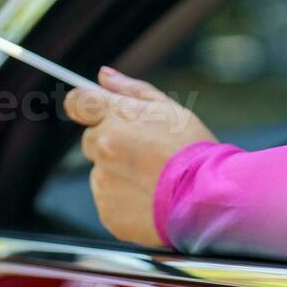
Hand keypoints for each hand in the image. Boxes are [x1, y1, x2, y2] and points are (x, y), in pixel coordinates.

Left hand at [64, 67, 215, 246]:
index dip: (84, 106)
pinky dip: (124, 200)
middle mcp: (104, 146)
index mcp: (117, 117)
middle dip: (111, 144)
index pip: (77, 102)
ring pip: (101, 172)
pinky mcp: (107, 211)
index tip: (91, 112)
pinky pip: (108, 200)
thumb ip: (131, 90)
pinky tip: (150, 199)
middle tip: (145, 153)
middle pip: (91, 140)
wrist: (208, 198)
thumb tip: (104, 75)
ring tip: (153, 180)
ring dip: (119, 173)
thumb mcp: (169, 110)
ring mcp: (103, 181)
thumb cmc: (194, 151)